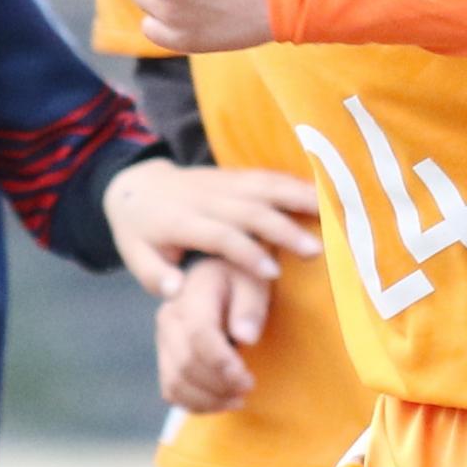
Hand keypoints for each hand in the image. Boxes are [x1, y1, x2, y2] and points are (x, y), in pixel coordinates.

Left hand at [102, 155, 319, 298]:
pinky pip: (265, 175)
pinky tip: (322, 191)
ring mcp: (221, 183)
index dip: (245, 252)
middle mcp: (204, 198)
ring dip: (297, 197)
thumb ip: (154, 276)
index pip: (218, 235)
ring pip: (262, 186)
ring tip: (331, 211)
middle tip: (315, 249)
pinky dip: (294, 182)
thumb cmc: (140, 233)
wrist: (135, 187)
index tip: (272, 272)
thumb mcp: (135, 258)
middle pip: (248, 210)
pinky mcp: (232, 175)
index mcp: (181, 221)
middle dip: (282, 228)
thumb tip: (176, 291)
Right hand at [156, 258, 266, 412]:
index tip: (247, 380)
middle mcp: (169, 318)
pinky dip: (196, 404)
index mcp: (191, 295)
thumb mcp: (255, 281)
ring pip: (176, 383)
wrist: (218, 277)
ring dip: (209, 400)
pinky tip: (222, 401)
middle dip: (220, 385)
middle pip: (186, 364)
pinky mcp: (164, 358)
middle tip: (248, 388)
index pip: (200, 336)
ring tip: (238, 399)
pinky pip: (172, 391)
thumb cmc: (240, 279)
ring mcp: (163, 340)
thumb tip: (245, 336)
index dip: (222, 364)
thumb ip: (251, 306)